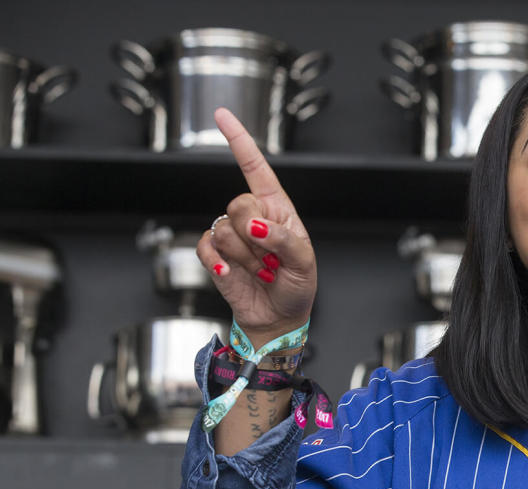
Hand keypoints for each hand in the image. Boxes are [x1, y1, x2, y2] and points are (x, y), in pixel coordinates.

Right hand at [196, 108, 316, 346]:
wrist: (278, 317)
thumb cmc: (297, 286)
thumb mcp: (304, 261)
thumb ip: (282, 239)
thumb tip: (255, 224)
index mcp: (277, 208)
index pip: (256, 168)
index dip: (239, 141)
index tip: (221, 116)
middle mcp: (252, 216)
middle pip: (238, 203)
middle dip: (255, 235)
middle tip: (271, 260)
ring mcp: (232, 234)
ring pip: (223, 229)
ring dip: (246, 257)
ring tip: (261, 271)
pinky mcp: (215, 254)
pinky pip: (206, 247)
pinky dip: (219, 263)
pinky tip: (233, 275)